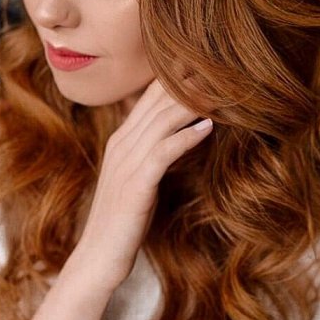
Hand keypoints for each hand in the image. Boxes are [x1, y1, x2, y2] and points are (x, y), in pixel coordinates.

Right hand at [73, 78, 213, 290]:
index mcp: (122, 140)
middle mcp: (122, 144)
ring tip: (220, 89)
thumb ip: (154, 152)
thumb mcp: (139, 177)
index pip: (150, 98)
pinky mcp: (135, 184)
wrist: (99, 256)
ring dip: (192, 104)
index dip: (176, 78)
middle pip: (157, 103)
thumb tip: (182, 134)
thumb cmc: (124, 217)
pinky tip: (208, 128)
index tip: (203, 64)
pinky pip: (163, 153)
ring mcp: (126, 163)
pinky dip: (186, 138)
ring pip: (162, 122)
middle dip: (187, 82)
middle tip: (218, 66)